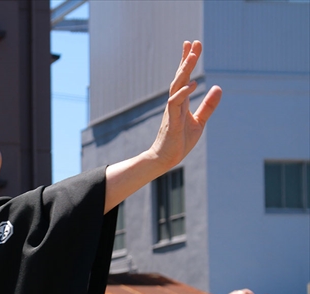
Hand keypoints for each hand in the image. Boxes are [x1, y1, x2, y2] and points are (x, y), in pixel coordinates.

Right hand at [149, 41, 221, 171]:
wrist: (167, 158)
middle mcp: (175, 103)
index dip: (187, 61)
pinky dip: (183, 93)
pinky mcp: (171, 121)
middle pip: (180, 77)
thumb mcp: (200, 121)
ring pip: (177, 86)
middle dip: (186, 60)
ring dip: (184, 71)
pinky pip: (175, 104)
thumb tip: (218, 87)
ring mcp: (172, 111)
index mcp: (182, 102)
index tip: (192, 45)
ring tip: (192, 57)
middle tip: (193, 42)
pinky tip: (192, 84)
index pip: (184, 77)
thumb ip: (208, 105)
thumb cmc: (180, 141)